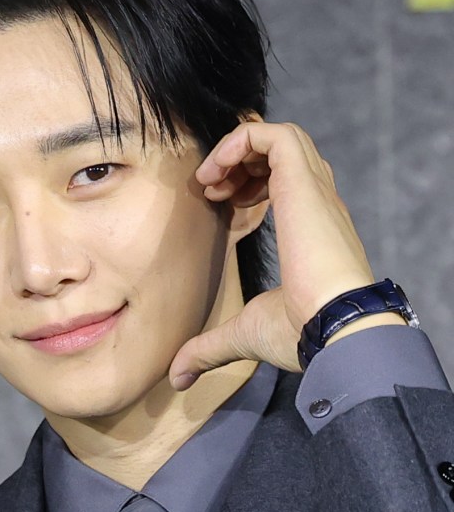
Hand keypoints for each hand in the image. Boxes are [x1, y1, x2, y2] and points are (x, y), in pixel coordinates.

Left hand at [169, 119, 383, 387]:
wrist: (333, 329)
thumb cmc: (300, 334)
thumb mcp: (242, 335)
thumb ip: (208, 348)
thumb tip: (179, 378)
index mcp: (310, 230)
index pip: (284, 181)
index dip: (246, 183)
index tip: (217, 205)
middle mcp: (316, 203)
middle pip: (282, 152)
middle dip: (239, 161)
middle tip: (211, 190)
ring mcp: (313, 190)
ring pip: (279, 136)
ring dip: (236, 149)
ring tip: (210, 180)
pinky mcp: (304, 181)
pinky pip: (273, 134)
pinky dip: (239, 141)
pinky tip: (215, 176)